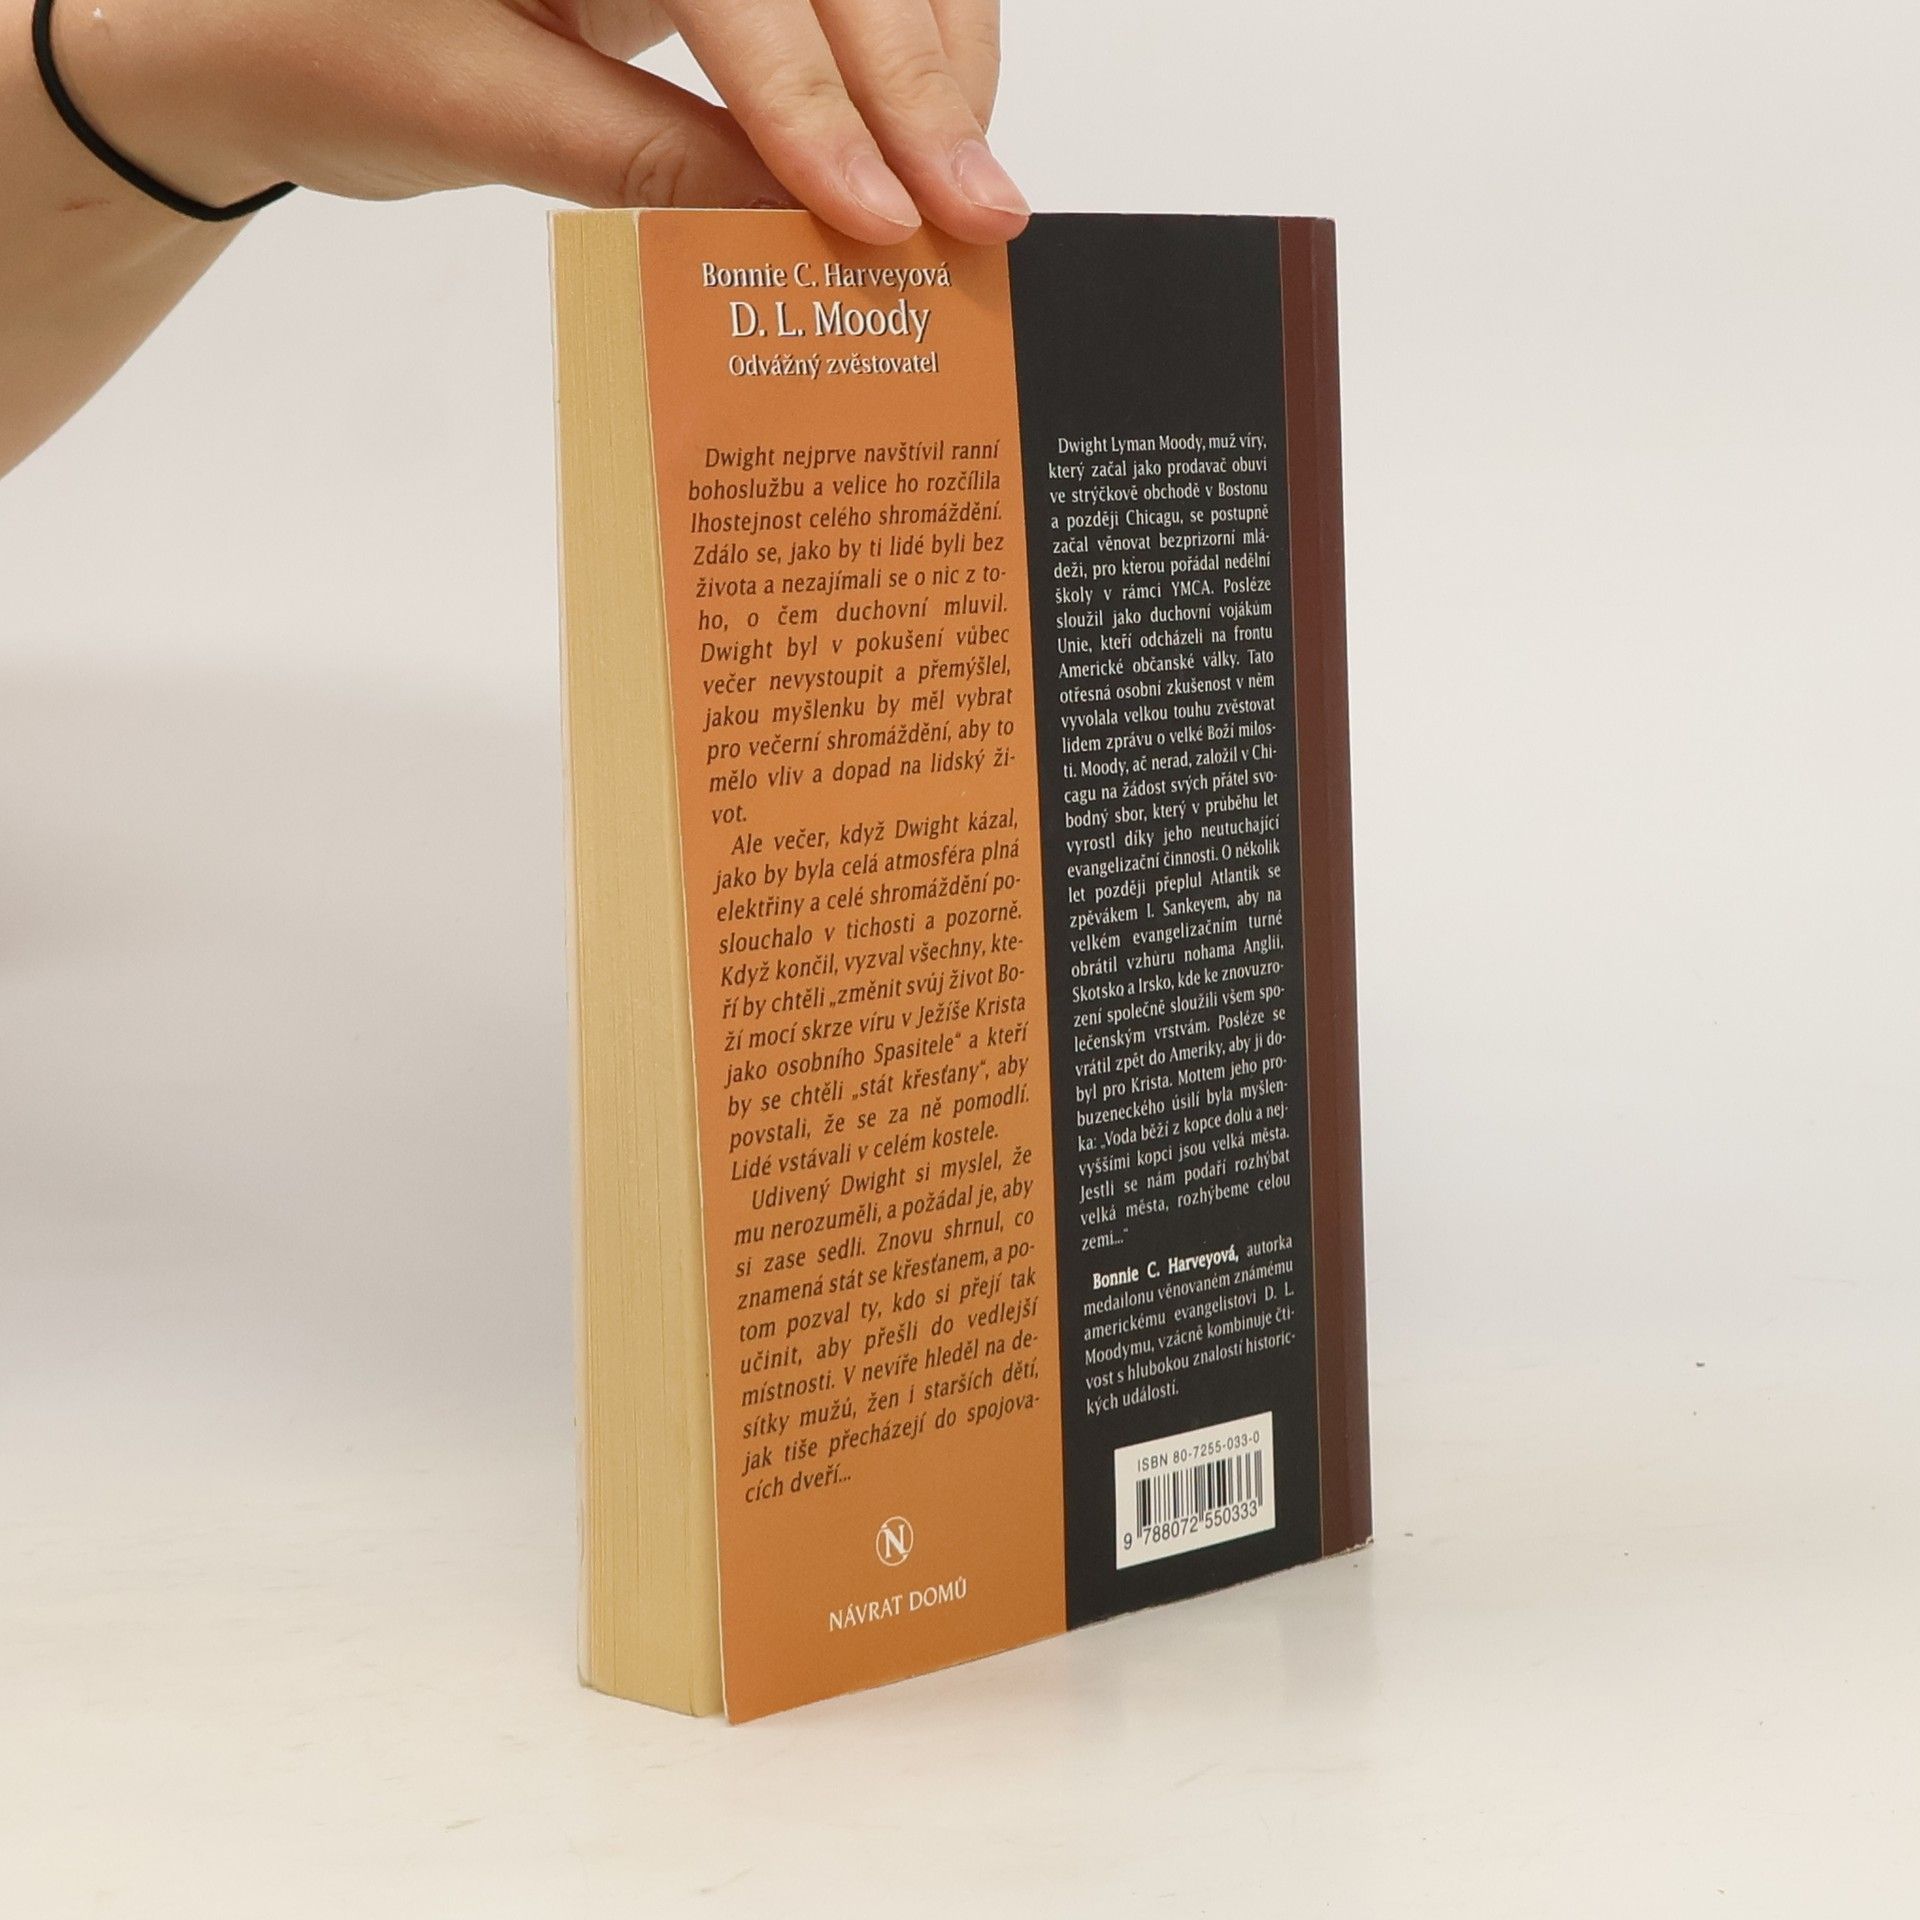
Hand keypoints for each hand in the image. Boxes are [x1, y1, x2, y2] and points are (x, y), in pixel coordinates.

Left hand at [51, 0, 1025, 241]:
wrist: (263, 19)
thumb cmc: (327, 43)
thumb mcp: (473, 110)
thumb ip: (640, 158)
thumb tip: (792, 219)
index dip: (810, 98)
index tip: (873, 214)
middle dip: (914, 83)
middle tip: (977, 212)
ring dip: (935, 65)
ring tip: (973, 188)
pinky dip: (907, 51)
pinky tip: (935, 132)